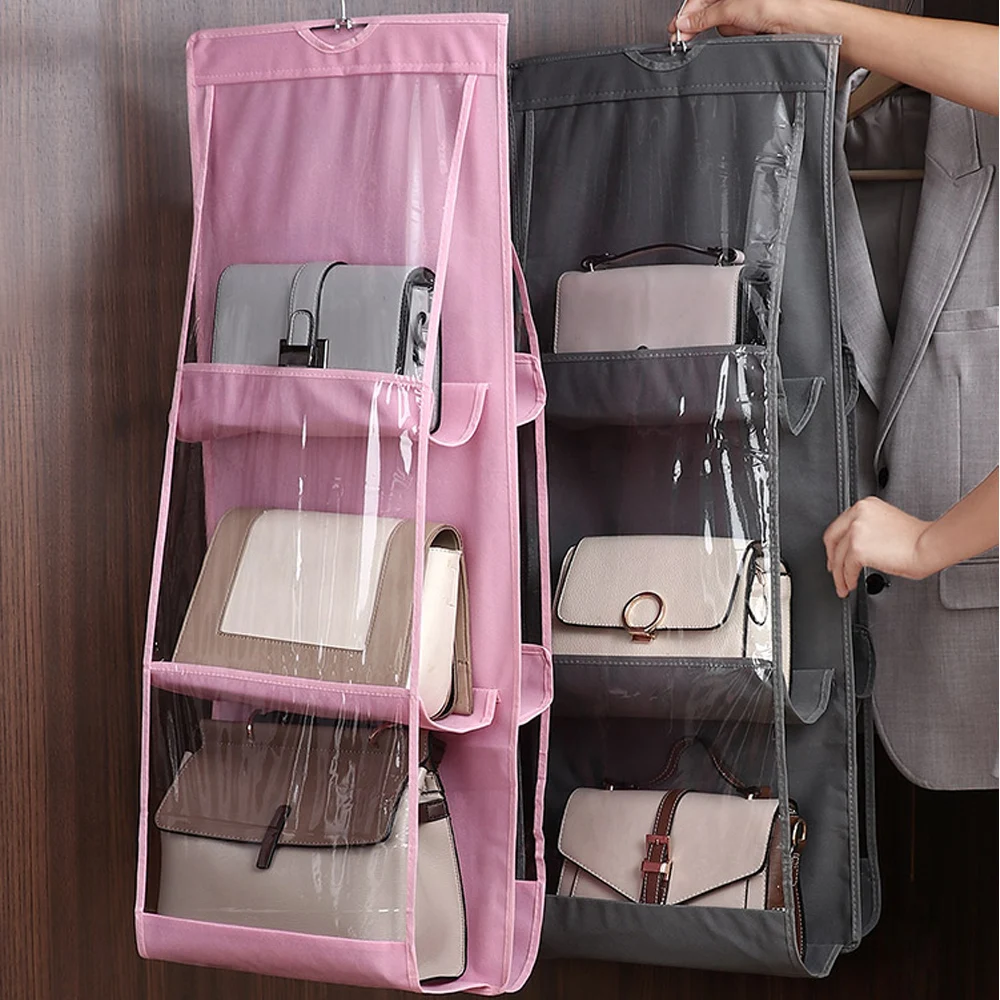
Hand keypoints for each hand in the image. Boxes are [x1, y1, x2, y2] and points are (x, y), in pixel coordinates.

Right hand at [669, 0, 802, 41]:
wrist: (797, 22)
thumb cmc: (775, 5)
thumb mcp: (733, 8)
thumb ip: (705, 17)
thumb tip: (686, 23)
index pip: (699, 0)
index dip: (685, 14)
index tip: (675, 29)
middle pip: (708, 13)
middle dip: (703, 24)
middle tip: (685, 38)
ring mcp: (743, 10)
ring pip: (722, 25)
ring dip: (730, 29)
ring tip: (745, 26)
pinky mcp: (750, 24)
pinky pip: (734, 32)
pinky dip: (740, 33)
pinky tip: (750, 30)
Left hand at [822, 496, 931, 597]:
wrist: (930, 545)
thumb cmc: (918, 538)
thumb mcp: (887, 523)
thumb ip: (869, 528)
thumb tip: (858, 546)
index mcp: (865, 506)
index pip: (840, 525)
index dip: (835, 543)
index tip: (835, 553)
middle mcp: (857, 514)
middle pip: (832, 539)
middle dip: (832, 559)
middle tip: (834, 571)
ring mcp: (856, 530)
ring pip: (838, 557)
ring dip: (839, 575)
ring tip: (843, 585)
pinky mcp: (858, 548)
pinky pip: (846, 568)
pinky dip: (847, 579)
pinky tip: (851, 584)